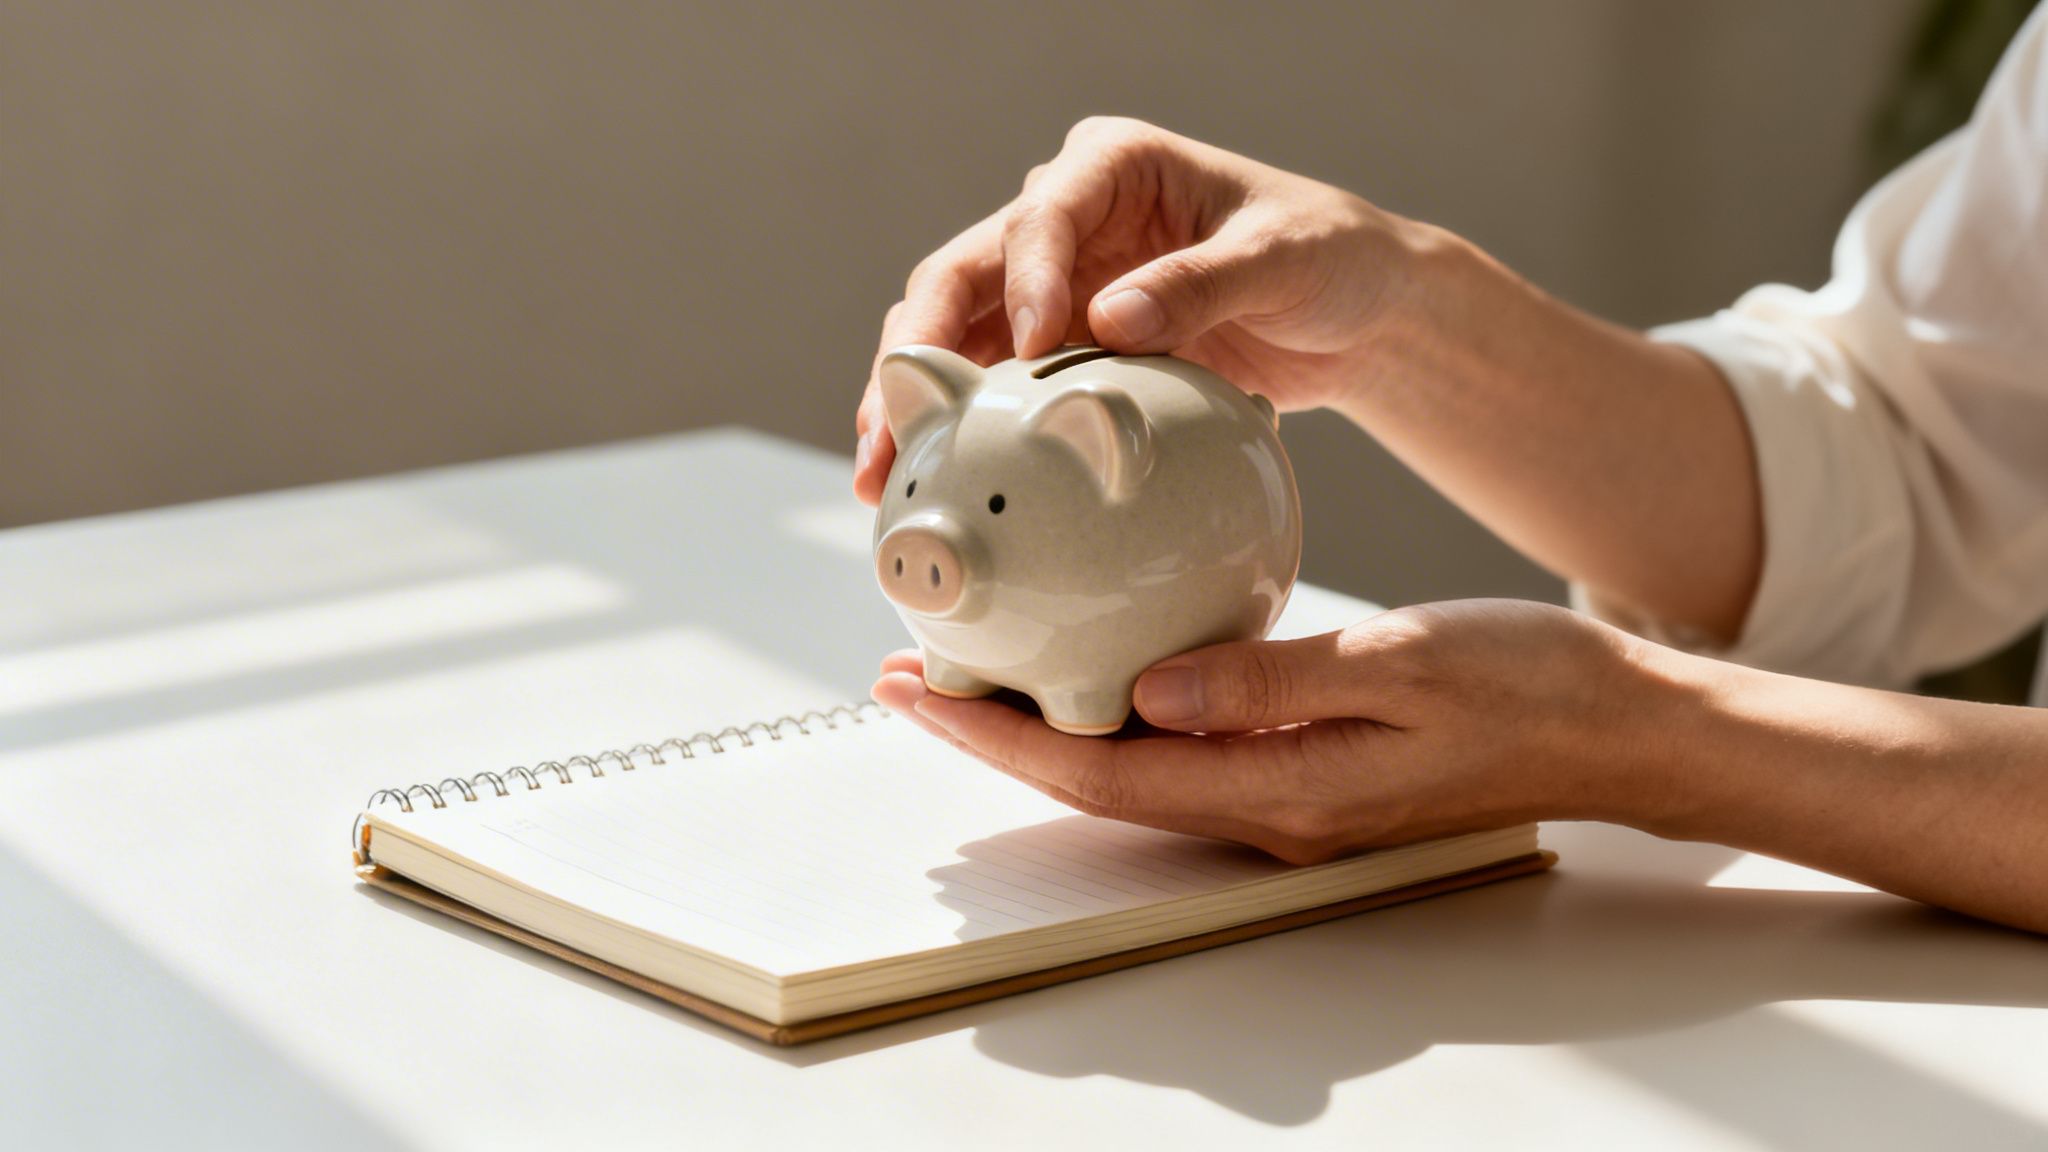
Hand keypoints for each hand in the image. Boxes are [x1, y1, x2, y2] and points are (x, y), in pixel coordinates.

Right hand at [854, 115, 1437, 504]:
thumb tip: (1107, 321)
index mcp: (1112, 167)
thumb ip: (1200, 285)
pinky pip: (991, 390)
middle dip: (917, 352)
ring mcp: (1050, 288)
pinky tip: (927, 485)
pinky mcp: (1057, 353)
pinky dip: (958, 434)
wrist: (1350, 312)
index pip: (1041, 214)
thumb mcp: (1281, 260)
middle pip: (960, 278)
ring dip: (911, 403)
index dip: (1024, 278)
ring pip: (953, 339)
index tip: (1033, 348)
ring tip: (880, 471)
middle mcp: (1062, 220)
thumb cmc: (1326, 258)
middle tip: (891, 427)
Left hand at [870, 601, 1643, 862]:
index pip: (1104, 771)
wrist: (1618, 729)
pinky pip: (1181, 754)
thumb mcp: (1404, 662)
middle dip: (997, 736)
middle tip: (914, 676)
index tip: (920, 692)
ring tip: (975, 670)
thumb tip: (1153, 691)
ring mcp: (1287, 800)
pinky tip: (1095, 668)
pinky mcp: (1305, 774)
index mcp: (1283, 790)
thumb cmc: (1530, 686)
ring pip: (1131, 771)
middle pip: (1097, 780)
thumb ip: (1273, 680)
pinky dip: (1115, 716)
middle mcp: (1270, 812)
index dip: (1000, 739)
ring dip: (1045, 727)